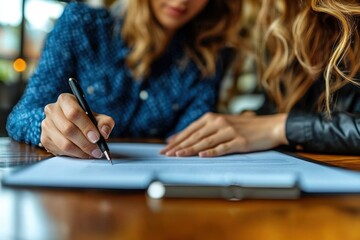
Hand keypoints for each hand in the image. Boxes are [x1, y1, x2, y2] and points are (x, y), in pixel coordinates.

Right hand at [40, 93, 114, 157]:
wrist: (74, 126)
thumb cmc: (87, 120)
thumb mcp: (99, 118)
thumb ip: (105, 123)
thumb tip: (104, 131)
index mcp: (66, 100)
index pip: (74, 113)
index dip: (86, 127)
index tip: (96, 138)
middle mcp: (52, 110)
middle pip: (68, 129)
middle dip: (85, 142)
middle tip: (97, 150)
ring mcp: (46, 124)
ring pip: (64, 143)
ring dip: (81, 151)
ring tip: (92, 153)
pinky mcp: (45, 138)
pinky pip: (60, 150)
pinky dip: (74, 154)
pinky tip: (82, 153)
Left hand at [160, 112, 287, 156]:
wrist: (270, 126)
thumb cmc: (245, 127)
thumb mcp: (224, 123)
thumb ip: (205, 129)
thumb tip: (184, 138)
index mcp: (213, 117)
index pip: (191, 129)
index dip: (177, 139)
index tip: (165, 147)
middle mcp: (219, 122)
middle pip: (195, 136)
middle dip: (179, 146)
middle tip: (165, 154)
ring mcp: (229, 132)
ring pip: (206, 141)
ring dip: (190, 149)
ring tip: (178, 155)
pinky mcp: (240, 141)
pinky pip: (223, 147)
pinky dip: (212, 152)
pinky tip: (202, 155)